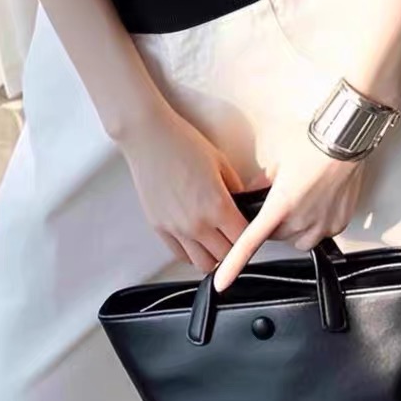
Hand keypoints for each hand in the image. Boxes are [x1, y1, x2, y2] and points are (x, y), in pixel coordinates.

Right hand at [115, 102, 248, 273]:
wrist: (149, 137)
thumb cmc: (183, 143)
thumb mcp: (221, 162)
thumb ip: (236, 189)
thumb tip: (245, 205)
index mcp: (218, 206)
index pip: (244, 240)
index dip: (252, 236)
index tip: (252, 231)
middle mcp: (197, 223)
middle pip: (226, 256)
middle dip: (234, 247)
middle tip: (235, 234)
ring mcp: (176, 229)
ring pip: (203, 263)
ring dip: (214, 255)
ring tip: (217, 239)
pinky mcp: (159, 228)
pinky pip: (180, 255)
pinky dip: (192, 252)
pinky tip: (197, 239)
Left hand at [213, 124, 366, 291]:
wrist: (344, 139)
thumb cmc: (312, 143)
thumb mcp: (276, 161)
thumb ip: (260, 183)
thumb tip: (249, 194)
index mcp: (280, 204)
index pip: (251, 241)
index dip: (233, 264)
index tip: (222, 281)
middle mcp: (301, 219)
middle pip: (276, 236)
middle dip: (274, 223)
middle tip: (282, 200)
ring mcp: (322, 224)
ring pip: (298, 239)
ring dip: (294, 227)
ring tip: (302, 201)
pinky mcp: (339, 224)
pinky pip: (321, 233)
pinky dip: (316, 223)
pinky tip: (319, 201)